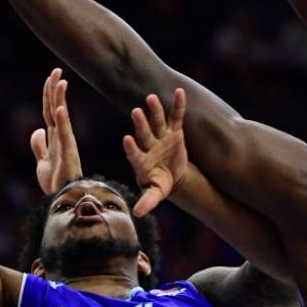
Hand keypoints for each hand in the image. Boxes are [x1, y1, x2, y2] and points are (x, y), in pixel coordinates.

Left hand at [30, 69, 82, 195]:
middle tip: (56, 70)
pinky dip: (62, 122)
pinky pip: (64, 135)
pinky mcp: (68, 154)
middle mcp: (62, 136)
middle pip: (55, 108)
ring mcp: (65, 143)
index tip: (52, 77)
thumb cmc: (56, 182)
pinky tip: (60, 109)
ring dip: (59, 99)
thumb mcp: (42, 162)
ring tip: (60, 81)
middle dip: (54, 89)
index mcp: (55, 136)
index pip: (50, 110)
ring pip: (60, 117)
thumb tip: (37, 130)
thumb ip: (39, 145)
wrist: (63, 199)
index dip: (49, 94)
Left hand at [122, 88, 187, 216]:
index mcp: (141, 161)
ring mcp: (161, 137)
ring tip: (151, 98)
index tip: (126, 140)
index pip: (134, 153)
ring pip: (157, 122)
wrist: (172, 176)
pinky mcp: (174, 132)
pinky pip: (176, 117)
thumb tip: (137, 214)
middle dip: (141, 123)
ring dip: (154, 110)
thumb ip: (147, 201)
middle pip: (144, 133)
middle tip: (135, 112)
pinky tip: (180, 91)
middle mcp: (149, 146)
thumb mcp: (154, 193)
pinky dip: (178, 105)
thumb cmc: (159, 184)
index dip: (131, 147)